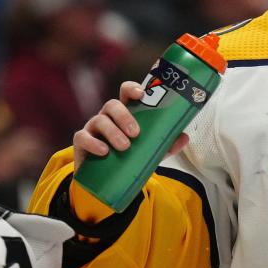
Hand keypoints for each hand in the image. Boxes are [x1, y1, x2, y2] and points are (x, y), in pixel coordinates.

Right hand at [73, 81, 188, 170]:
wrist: (108, 178)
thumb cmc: (131, 156)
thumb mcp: (152, 150)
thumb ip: (167, 143)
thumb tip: (185, 137)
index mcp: (126, 112)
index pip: (126, 93)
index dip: (132, 88)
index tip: (141, 94)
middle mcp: (108, 116)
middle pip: (112, 105)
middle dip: (124, 116)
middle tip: (136, 133)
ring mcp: (93, 127)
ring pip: (99, 120)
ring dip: (113, 132)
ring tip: (125, 147)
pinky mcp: (82, 142)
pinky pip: (83, 137)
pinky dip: (94, 143)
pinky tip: (104, 151)